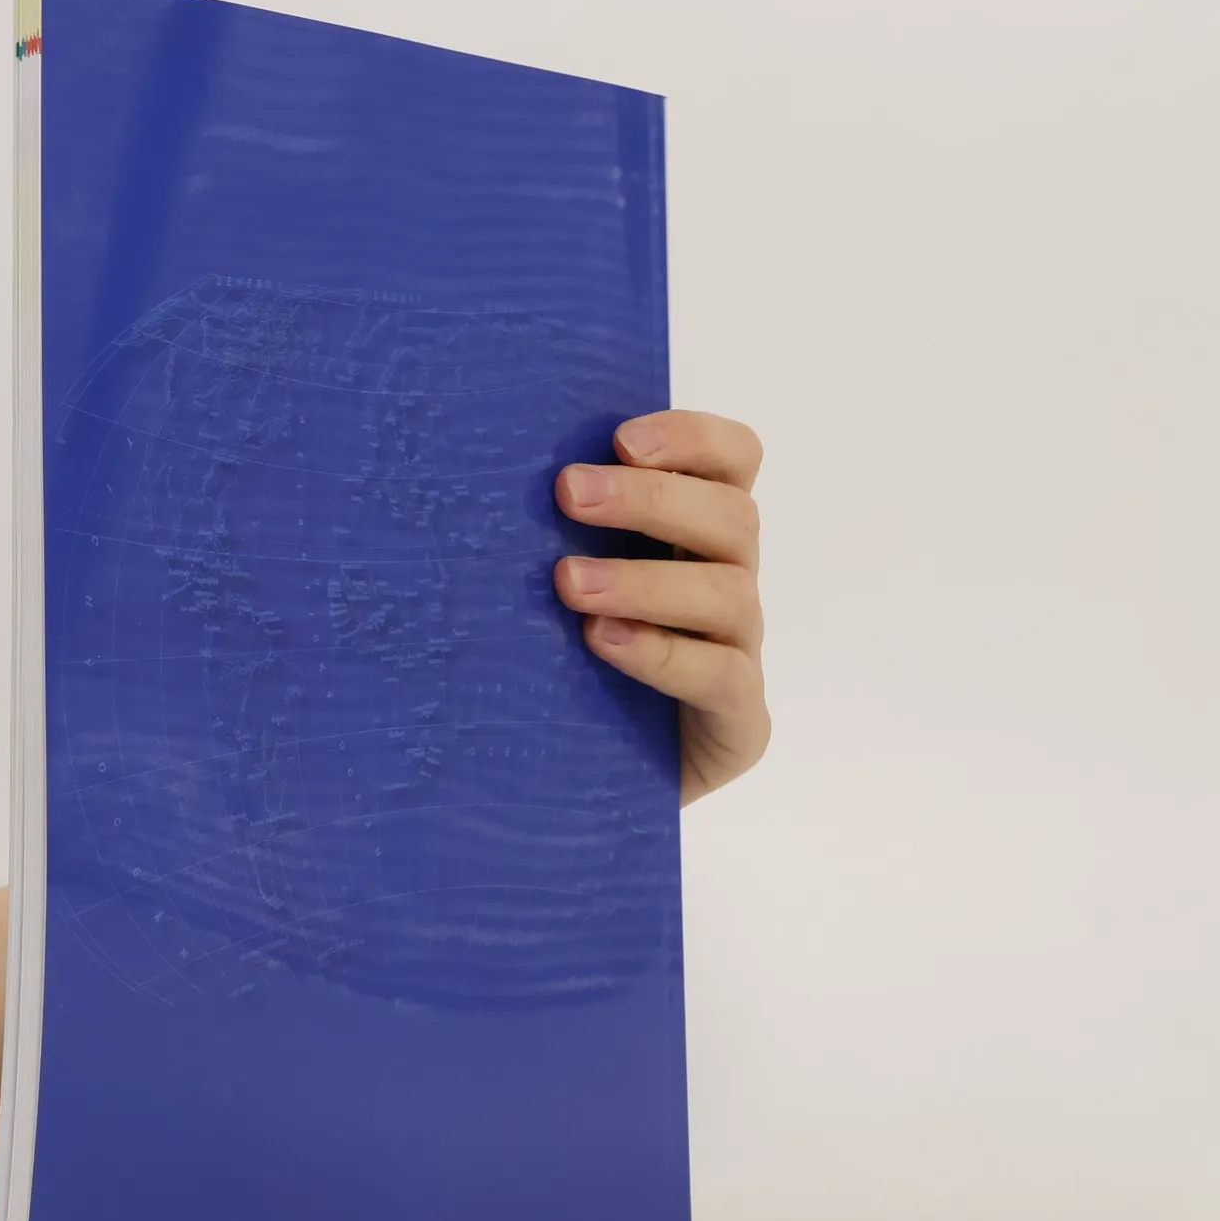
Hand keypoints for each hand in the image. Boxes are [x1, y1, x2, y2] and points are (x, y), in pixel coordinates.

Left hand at [553, 410, 768, 805]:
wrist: (582, 781)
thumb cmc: (562, 664)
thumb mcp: (556, 587)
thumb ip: (552, 530)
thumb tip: (479, 473)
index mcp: (698, 535)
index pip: (734, 460)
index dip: (692, 438)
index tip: (621, 439)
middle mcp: (728, 583)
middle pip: (731, 517)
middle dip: (649, 498)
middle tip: (568, 492)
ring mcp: (740, 652)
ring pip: (727, 593)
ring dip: (644, 579)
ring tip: (568, 581)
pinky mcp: (739, 721)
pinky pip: (721, 676)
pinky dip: (662, 652)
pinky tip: (603, 641)